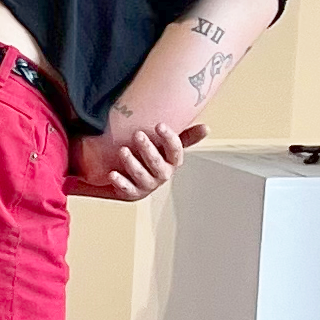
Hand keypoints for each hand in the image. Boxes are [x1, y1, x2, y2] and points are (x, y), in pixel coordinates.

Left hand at [69, 120, 184, 200]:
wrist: (132, 179)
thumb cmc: (150, 159)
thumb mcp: (165, 147)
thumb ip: (184, 138)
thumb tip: (206, 128)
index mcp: (172, 162)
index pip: (175, 151)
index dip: (169, 138)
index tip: (159, 125)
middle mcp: (162, 174)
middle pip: (157, 163)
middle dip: (148, 149)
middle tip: (138, 134)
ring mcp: (147, 185)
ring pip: (141, 175)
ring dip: (132, 163)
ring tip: (123, 150)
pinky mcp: (133, 193)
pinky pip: (127, 189)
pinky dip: (120, 182)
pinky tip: (113, 174)